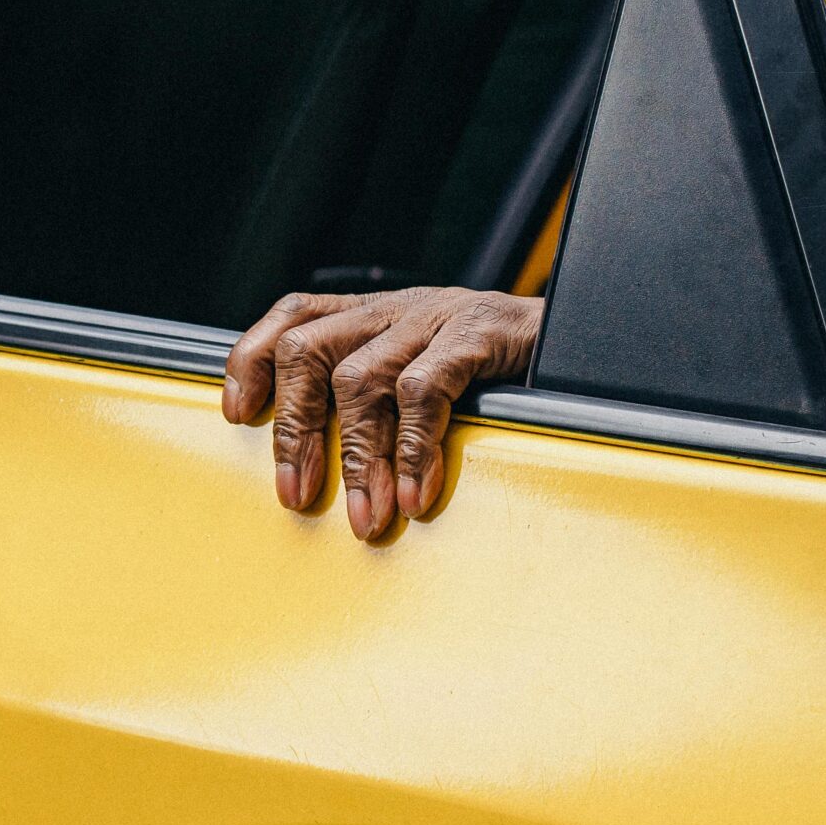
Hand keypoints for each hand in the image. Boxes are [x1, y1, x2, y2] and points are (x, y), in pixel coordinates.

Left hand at [222, 289, 544, 539]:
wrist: (587, 336)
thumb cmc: (499, 368)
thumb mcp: (426, 369)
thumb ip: (378, 399)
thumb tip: (322, 463)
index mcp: (375, 314)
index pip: (293, 316)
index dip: (254, 359)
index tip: (238, 415)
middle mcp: (396, 309)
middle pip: (310, 352)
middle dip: (296, 432)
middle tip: (295, 496)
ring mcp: (436, 318)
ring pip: (362, 379)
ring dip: (359, 458)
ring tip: (366, 515)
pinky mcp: (479, 335)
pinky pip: (426, 391)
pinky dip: (414, 449)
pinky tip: (416, 493)